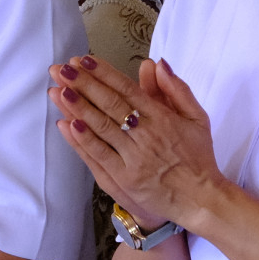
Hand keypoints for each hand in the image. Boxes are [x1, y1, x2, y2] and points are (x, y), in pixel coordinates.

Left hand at [48, 55, 224, 231]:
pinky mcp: (124, 180)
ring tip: (58, 91)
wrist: (200, 199)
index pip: (127, 90)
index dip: (103, 73)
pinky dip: (82, 140)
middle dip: (83, 84)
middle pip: (109, 104)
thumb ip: (177, 89)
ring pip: (100, 128)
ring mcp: (133, 159)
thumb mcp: (197, 118)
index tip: (84, 60)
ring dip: (77, 108)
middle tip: (61, 69)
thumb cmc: (198, 157)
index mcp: (162, 118)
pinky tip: (67, 124)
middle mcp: (146, 135)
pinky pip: (98, 155)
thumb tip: (157, 63)